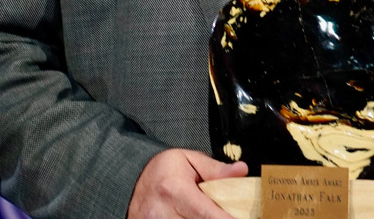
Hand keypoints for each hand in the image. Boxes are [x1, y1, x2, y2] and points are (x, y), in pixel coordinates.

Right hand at [127, 148, 247, 218]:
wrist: (132, 180)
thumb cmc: (163, 170)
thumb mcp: (189, 160)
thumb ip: (216, 169)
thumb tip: (241, 171)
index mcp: (174, 190)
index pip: (206, 213)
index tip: (240, 218)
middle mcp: (162, 213)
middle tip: (227, 213)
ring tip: (208, 213)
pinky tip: (193, 218)